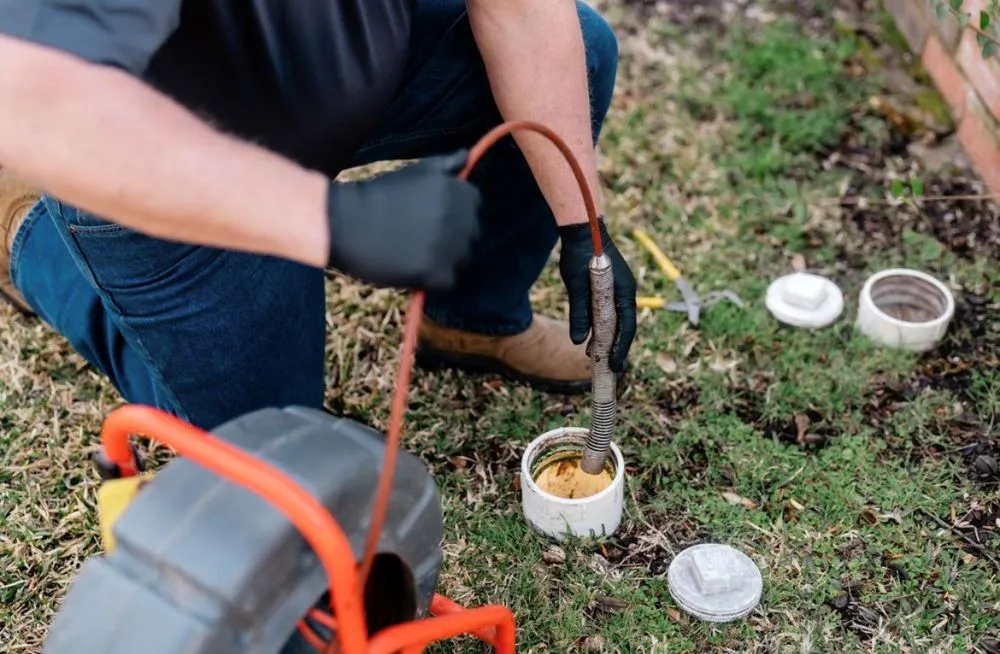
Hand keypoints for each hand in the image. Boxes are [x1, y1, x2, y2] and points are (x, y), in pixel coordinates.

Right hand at [325, 151, 480, 290]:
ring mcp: (450, 247)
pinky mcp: (437, 272)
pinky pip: (448, 281)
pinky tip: (413, 269)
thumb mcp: (415, 170)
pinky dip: (433, 280)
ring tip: (415, 253)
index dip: (455, 212)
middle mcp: (460, 218)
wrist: (346, 222)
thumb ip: (445, 165)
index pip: (474, 205)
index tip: (434, 217)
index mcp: (458, 191)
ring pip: (462, 259)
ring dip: (444, 259)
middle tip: (421, 237)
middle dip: (452, 237)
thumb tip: (467, 156)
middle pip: (471, 235)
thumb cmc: (379, 194)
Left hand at [558, 218, 636, 372]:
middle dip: (616, 348)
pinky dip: (605, 326)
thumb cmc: (580, 255)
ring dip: (609, 338)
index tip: (613, 366)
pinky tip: (593, 336)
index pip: (627, 327)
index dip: (620, 349)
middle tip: (608, 368)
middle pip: (625, 326)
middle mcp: (627, 292)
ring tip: (597, 356)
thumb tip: (578, 341)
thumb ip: (579, 313)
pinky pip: (612, 311)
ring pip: (618, 320)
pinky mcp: (612, 287)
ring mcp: (621, 289)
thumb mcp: (577, 287)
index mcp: (625, 292)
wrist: (583, 229)